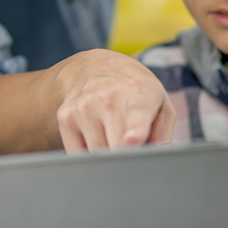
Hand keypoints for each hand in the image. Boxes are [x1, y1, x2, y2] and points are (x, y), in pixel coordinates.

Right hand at [50, 48, 175, 151]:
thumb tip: (156, 160)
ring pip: (98, 154)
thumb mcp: (160, 105)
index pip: (137, 113)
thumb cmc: (134, 93)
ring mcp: (84, 106)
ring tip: (113, 135)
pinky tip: (96, 135)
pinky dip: (89, 154)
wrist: (93, 68)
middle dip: (127, 157)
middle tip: (132, 148)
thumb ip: (162, 135)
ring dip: (107, 155)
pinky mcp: (65, 117)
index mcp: (140, 92)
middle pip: (118, 147)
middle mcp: (109, 96)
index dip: (136, 129)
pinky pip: (78, 154)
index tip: (133, 138)